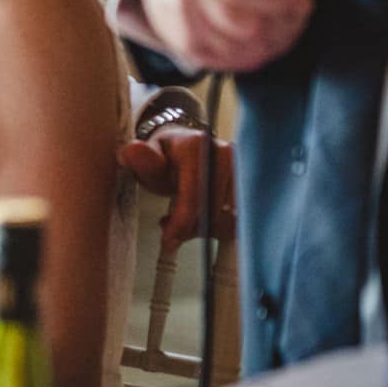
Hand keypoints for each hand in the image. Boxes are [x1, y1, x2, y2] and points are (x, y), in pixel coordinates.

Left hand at [120, 126, 235, 246]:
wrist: (188, 147)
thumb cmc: (166, 157)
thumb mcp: (148, 159)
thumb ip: (142, 160)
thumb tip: (132, 151)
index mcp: (198, 146)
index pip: (196, 195)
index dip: (182, 222)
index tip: (168, 239)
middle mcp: (228, 155)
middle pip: (215, 212)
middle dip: (192, 229)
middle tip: (173, 232)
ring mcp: (245, 170)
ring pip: (231, 220)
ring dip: (207, 230)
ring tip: (186, 222)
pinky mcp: (255, 185)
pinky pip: (242, 220)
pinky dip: (221, 228)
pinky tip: (205, 221)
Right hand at [130, 0, 319, 71]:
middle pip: (246, 25)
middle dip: (284, 24)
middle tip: (296, 13)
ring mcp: (179, 18)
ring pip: (240, 49)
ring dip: (272, 43)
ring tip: (282, 26)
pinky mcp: (181, 43)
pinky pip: (226, 63)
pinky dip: (252, 56)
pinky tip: (262, 41)